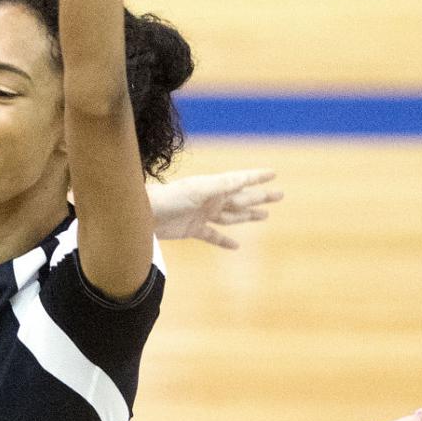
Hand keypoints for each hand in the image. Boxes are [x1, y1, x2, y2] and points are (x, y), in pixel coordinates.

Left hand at [150, 168, 282, 247]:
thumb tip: (243, 180)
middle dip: (260, 197)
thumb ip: (221, 185)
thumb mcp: (198, 190)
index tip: (273, 174)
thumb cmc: (168, 198)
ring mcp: (202, 215)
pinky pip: (213, 236)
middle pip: (241, 198)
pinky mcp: (192, 230)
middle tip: (279, 195)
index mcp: (213, 186)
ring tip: (265, 215)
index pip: (240, 180)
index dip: (257, 177)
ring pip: (232, 216)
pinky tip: (236, 246)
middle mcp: (210, 199)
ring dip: (248, 215)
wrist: (142, 214)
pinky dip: (225, 241)